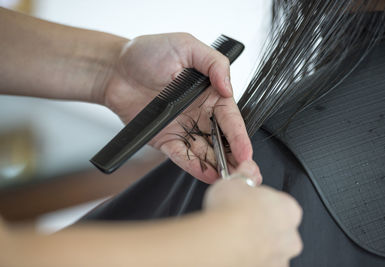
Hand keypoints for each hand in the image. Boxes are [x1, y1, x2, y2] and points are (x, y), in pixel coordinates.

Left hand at [102, 33, 255, 182]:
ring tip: (229, 181)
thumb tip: (228, 87)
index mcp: (210, 93)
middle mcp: (200, 114)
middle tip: (245, 175)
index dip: (239, 137)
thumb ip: (214, 63)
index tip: (246, 154)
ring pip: (205, 151)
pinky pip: (182, 156)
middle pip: (222, 140)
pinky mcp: (165, 140)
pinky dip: (194, 166)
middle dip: (235, 158)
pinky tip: (207, 176)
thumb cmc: (148, 52)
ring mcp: (183, 128)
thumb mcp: (186, 46)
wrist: (114, 69)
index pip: (230, 119)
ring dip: (218, 167)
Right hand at [204, 161, 302, 266]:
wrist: (221, 241)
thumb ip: (245, 175)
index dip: (262, 203)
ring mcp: (278, 259)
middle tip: (240, 220)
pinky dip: (249, 260)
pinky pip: (259, 264)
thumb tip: (248, 167)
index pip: (281, 205)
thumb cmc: (231, 212)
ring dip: (257, 245)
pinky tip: (234, 252)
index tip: (249, 201)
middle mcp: (290, 237)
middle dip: (263, 227)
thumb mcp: (235, 181)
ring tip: (234, 238)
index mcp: (289, 210)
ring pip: (271, 251)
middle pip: (279, 230)